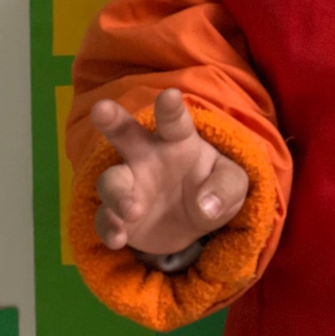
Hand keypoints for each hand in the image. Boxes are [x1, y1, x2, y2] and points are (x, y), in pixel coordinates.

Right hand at [90, 87, 248, 256]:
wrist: (195, 224)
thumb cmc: (214, 187)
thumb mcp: (233, 185)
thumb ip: (225, 189)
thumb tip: (206, 205)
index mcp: (179, 140)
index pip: (174, 121)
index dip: (170, 108)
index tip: (169, 96)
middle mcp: (148, 156)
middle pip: (125, 134)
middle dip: (112, 120)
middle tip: (101, 108)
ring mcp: (129, 185)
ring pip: (111, 181)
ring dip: (119, 195)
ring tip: (134, 211)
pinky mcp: (117, 215)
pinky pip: (106, 218)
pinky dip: (109, 228)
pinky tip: (117, 239)